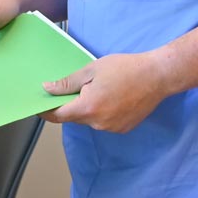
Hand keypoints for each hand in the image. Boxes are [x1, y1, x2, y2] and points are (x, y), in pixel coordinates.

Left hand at [40, 53, 171, 132]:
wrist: (158, 76)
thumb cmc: (125, 68)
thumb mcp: (91, 70)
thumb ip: (67, 83)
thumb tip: (47, 89)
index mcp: (88, 108)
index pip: (58, 116)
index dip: (46, 111)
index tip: (39, 106)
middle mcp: (98, 123)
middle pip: (74, 117)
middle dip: (69, 105)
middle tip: (71, 87)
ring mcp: (112, 128)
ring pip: (89, 119)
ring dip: (87, 107)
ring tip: (97, 89)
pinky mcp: (123, 129)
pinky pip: (103, 122)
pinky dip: (100, 111)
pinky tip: (110, 96)